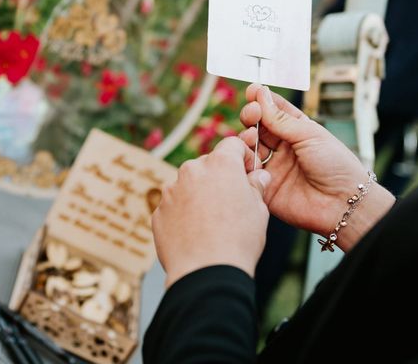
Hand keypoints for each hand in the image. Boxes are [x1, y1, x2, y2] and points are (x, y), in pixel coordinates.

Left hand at [152, 137, 270, 286]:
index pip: (232, 144)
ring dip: (199, 194)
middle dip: (219, 177)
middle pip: (208, 164)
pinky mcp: (158, 210)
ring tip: (213, 221)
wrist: (205, 272)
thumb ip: (256, 186)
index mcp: (220, 164)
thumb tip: (258, 177)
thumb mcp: (259, 210)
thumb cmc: (238, 240)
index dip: (243, 155)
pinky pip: (174, 205)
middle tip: (232, 200)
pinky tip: (195, 232)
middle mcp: (192, 170)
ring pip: (189, 184)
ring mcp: (171, 190)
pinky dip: (184, 213)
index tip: (248, 171)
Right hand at [239, 84, 394, 251]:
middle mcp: (283, 148)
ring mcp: (272, 166)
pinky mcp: (264, 186)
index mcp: (298, 131)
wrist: (343, 204)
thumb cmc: (336, 166)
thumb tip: (261, 94)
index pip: (274, 110)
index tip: (252, 91)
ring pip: (249, 146)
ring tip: (251, 136)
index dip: (262, 100)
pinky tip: (247, 156)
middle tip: (252, 114)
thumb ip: (280, 118)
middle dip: (251, 116)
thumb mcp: (310, 134)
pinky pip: (247, 171)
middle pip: (258, 126)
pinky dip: (243, 160)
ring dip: (246, 137)